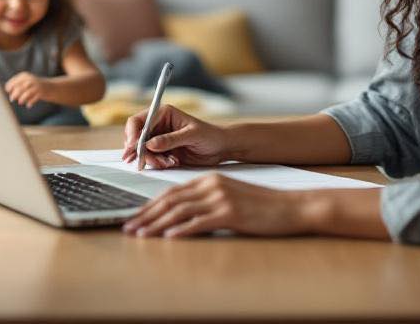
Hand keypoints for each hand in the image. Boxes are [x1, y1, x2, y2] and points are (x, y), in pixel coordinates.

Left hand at [4, 72, 50, 107]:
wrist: (52, 87)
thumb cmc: (35, 87)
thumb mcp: (25, 83)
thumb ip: (17, 86)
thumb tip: (8, 92)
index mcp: (24, 75)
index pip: (14, 81)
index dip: (9, 87)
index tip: (8, 91)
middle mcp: (30, 79)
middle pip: (19, 88)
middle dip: (14, 94)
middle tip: (12, 100)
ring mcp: (36, 86)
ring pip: (26, 93)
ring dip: (22, 99)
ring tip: (20, 102)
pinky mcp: (42, 92)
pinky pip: (34, 98)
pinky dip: (30, 102)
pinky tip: (28, 105)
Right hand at [121, 104, 229, 169]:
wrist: (221, 148)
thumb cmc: (210, 135)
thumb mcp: (191, 135)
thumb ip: (170, 140)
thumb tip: (150, 144)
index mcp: (163, 113)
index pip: (138, 122)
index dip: (133, 135)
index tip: (134, 148)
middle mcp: (158, 125)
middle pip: (136, 138)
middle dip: (142, 151)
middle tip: (151, 161)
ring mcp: (159, 139)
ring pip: (143, 151)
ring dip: (152, 159)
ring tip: (169, 162)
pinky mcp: (162, 152)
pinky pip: (151, 159)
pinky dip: (158, 164)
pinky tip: (172, 162)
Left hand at [122, 173, 309, 237]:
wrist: (290, 207)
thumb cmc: (261, 205)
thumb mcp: (230, 196)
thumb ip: (207, 200)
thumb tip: (182, 215)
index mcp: (209, 180)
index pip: (171, 192)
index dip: (150, 205)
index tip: (135, 217)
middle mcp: (211, 186)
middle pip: (170, 200)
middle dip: (146, 215)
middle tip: (129, 227)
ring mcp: (220, 199)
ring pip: (180, 212)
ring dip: (157, 224)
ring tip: (141, 235)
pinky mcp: (230, 213)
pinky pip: (200, 222)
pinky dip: (182, 231)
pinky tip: (169, 238)